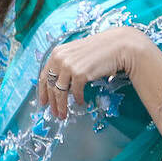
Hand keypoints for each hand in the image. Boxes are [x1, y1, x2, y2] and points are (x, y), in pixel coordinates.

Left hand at [37, 25, 154, 118]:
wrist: (118, 46)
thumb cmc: (99, 49)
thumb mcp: (76, 53)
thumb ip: (65, 64)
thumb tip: (59, 83)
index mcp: (57, 53)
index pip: (44, 75)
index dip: (43, 91)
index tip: (43, 102)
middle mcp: (60, 59)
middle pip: (51, 86)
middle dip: (52, 102)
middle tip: (55, 113)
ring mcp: (69, 66)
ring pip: (60, 92)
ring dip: (62, 105)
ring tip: (64, 114)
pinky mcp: (80, 74)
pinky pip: (75, 92)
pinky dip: (78, 99)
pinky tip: (81, 102)